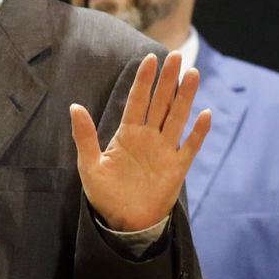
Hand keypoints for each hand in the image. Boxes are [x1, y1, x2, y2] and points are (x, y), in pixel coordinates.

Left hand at [69, 52, 213, 232]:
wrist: (123, 222)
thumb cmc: (105, 194)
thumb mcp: (89, 165)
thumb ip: (84, 136)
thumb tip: (74, 106)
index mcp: (128, 134)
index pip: (138, 100)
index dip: (144, 80)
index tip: (150, 58)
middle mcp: (149, 137)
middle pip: (161, 103)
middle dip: (168, 80)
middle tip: (176, 56)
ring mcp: (164, 151)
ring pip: (177, 117)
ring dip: (185, 97)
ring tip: (192, 74)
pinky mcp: (177, 168)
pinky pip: (190, 146)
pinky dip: (198, 132)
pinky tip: (205, 114)